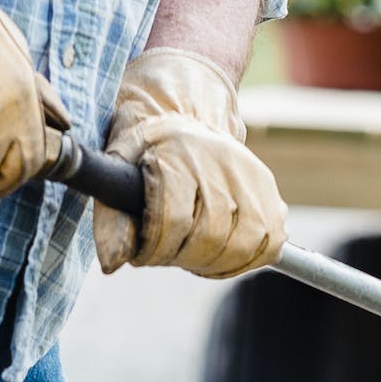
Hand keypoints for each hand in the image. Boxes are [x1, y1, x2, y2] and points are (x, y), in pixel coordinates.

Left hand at [92, 49, 286, 278]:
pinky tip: (219, 253)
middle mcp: (222, 160)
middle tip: (166, 254)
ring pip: (243, 245)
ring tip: (191, 255)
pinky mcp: (270, 192)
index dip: (156, 250)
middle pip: (211, 237)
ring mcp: (252, 176)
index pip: (175, 221)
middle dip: (182, 257)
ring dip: (213, 263)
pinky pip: (269, 243)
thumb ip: (111, 218)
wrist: (186, 118)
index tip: (143, 254)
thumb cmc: (147, 150)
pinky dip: (243, 260)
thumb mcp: (117, 171)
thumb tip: (114, 263)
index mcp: (179, 152)